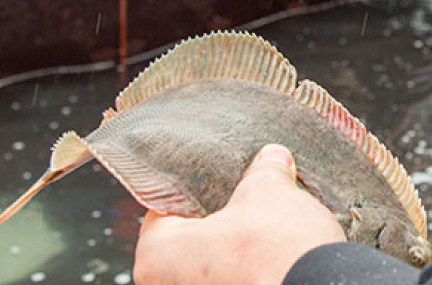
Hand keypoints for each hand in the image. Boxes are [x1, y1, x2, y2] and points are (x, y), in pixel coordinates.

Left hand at [132, 144, 346, 284]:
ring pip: (212, 266)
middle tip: (246, 203)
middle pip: (188, 241)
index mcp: (156, 255)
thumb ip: (262, 172)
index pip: (164, 209)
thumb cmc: (276, 252)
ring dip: (234, 251)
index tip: (218, 181)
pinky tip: (273, 257)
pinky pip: (232, 281)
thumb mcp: (268, 193)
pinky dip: (248, 272)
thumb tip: (270, 159)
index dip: (196, 190)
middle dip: (219, 222)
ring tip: (264, 231)